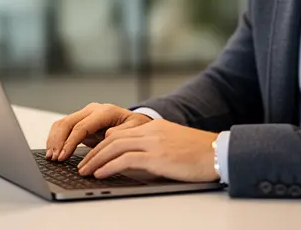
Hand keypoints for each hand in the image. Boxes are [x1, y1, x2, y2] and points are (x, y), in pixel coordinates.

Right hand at [46, 103, 152, 160]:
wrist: (136, 122)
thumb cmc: (136, 127)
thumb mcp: (136, 130)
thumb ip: (122, 133)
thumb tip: (106, 135)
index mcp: (105, 112)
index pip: (82, 126)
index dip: (70, 142)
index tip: (63, 156)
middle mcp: (92, 110)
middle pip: (68, 123)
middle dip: (58, 141)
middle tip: (54, 158)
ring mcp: (85, 115)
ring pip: (62, 123)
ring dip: (54, 140)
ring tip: (51, 157)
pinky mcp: (80, 122)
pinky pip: (63, 127)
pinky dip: (55, 138)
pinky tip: (53, 151)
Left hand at [76, 119, 219, 182]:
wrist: (218, 152)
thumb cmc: (198, 152)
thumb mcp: (170, 143)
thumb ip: (150, 143)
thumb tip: (129, 150)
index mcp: (154, 127)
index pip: (120, 132)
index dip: (101, 144)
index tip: (91, 155)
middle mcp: (151, 131)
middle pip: (112, 139)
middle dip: (94, 153)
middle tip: (82, 165)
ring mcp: (153, 142)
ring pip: (115, 147)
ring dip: (96, 160)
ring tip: (85, 171)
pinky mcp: (158, 156)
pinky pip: (126, 159)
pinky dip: (109, 166)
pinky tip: (101, 173)